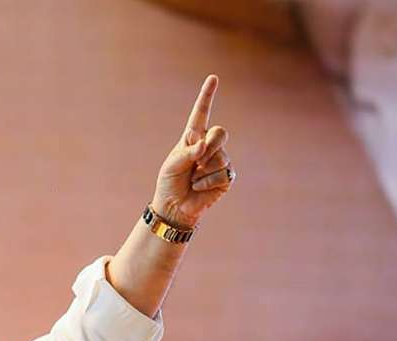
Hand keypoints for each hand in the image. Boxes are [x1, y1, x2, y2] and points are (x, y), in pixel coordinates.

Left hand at [152, 75, 234, 229]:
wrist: (174, 206)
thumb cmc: (170, 182)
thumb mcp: (172, 165)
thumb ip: (187, 152)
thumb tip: (204, 146)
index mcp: (193, 138)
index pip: (201, 114)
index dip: (207, 96)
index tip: (213, 78)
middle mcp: (209, 146)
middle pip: (220, 132)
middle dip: (211, 145)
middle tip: (198, 160)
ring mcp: (220, 160)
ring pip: (220, 156)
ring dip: (203, 170)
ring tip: (193, 179)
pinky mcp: (226, 177)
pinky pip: (221, 174)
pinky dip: (207, 182)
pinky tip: (199, 187)